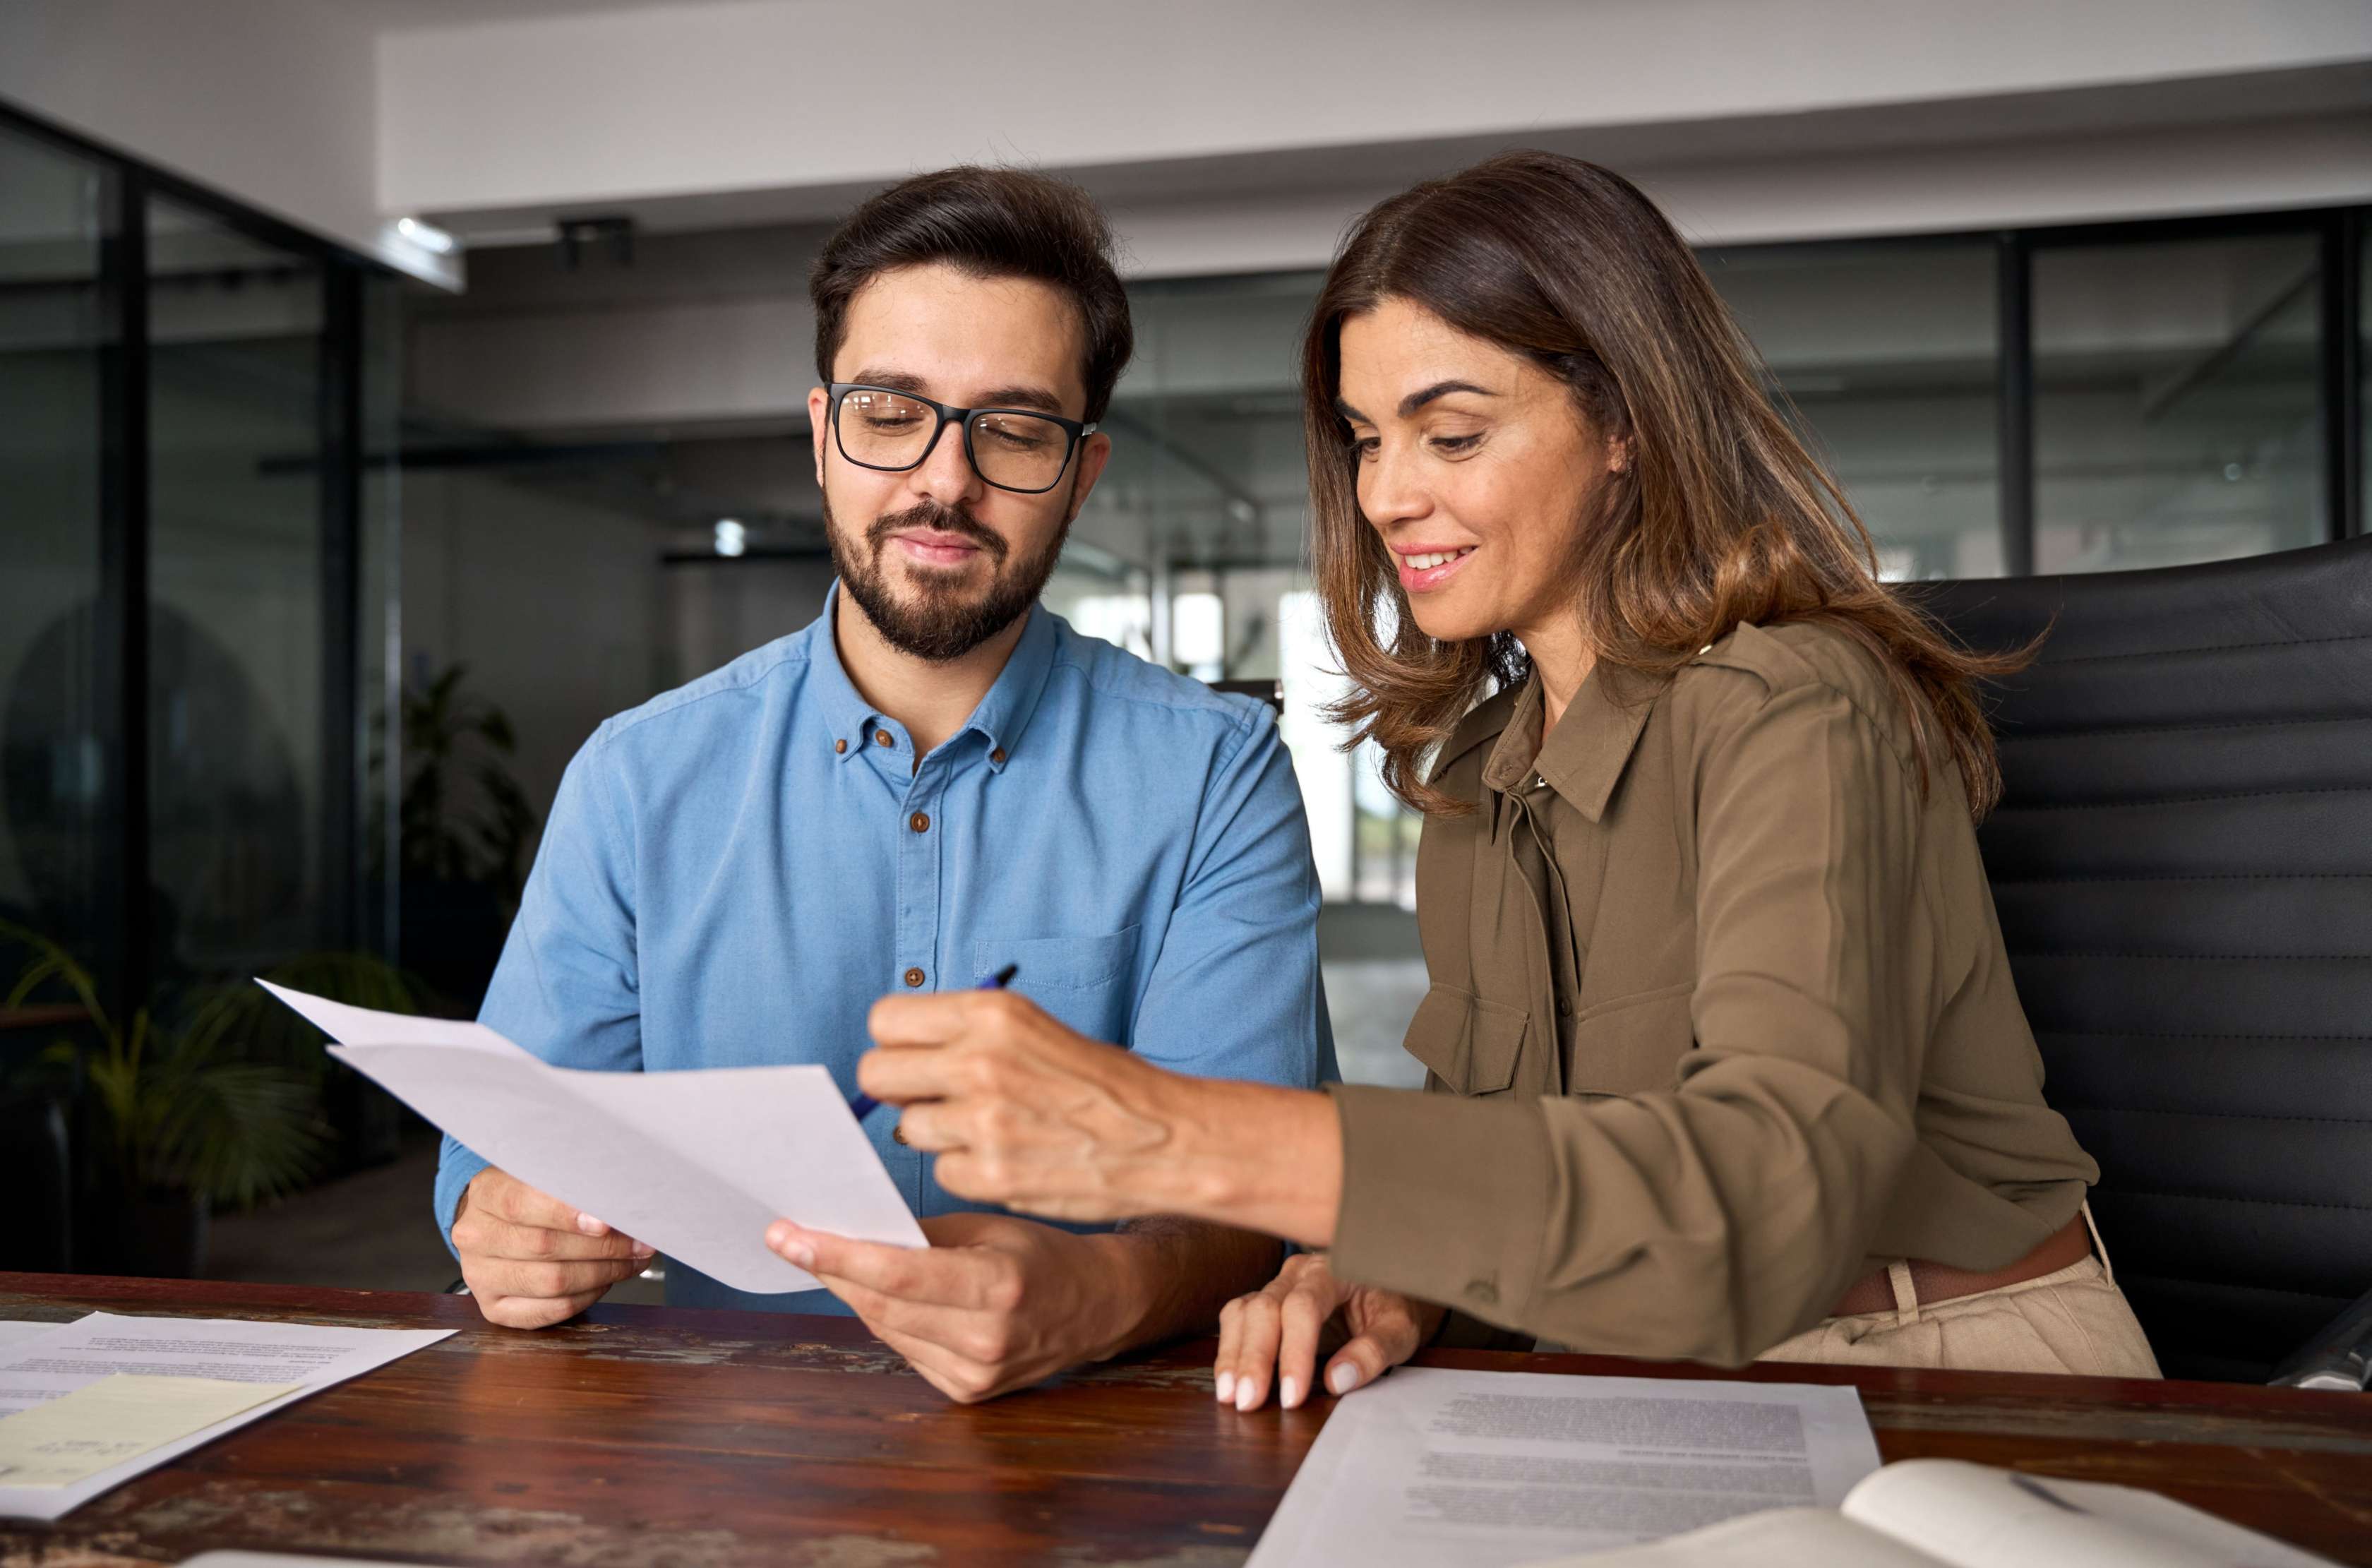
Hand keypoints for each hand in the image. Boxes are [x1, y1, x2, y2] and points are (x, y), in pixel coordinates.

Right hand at [451, 1167, 651, 1329]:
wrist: (495, 1224)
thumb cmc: (531, 1196)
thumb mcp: (544, 1174)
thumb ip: (573, 1184)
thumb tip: (620, 1201)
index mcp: (485, 1194)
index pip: (520, 1204)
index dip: (565, 1214)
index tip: (605, 1221)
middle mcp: (475, 1237)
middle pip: (544, 1246)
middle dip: (603, 1246)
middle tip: (639, 1242)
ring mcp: (480, 1277)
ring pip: (551, 1282)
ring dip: (603, 1273)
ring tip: (631, 1261)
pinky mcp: (493, 1308)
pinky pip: (549, 1311)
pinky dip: (586, 1297)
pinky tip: (606, 1280)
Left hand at [763, 1211, 1135, 1403]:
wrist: (1097, 1306)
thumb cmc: (1042, 1254)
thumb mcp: (988, 1227)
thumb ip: (923, 1234)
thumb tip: (852, 1230)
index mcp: (998, 1286)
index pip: (898, 1274)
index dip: (837, 1255)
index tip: (788, 1235)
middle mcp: (987, 1338)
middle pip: (881, 1305)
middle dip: (830, 1270)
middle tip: (791, 1239)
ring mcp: (976, 1374)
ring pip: (886, 1329)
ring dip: (854, 1293)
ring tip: (832, 1259)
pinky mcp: (967, 1392)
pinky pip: (905, 1349)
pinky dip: (887, 1319)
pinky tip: (882, 1295)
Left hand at [858, 990, 1177, 1223]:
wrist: (1164, 1137)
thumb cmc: (1100, 1082)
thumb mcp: (1033, 1028)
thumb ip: (967, 1034)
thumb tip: (902, 1053)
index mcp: (991, 1014)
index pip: (885, 1019)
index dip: (898, 1042)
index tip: (917, 1057)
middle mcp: (979, 1061)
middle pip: (877, 1074)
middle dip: (900, 1089)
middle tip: (935, 1098)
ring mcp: (983, 1121)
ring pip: (907, 1128)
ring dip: (938, 1133)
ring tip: (988, 1130)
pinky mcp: (990, 1174)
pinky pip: (941, 1172)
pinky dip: (966, 1170)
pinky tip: (1006, 1159)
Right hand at [1215, 1251, 1440, 1411]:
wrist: (1388, 1290)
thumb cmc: (1393, 1308)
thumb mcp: (1400, 1330)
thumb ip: (1374, 1351)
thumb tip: (1336, 1379)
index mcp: (1334, 1269)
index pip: (1304, 1307)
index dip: (1294, 1352)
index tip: (1292, 1396)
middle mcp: (1298, 1272)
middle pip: (1264, 1308)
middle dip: (1254, 1358)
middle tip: (1248, 1402)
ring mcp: (1278, 1285)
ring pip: (1243, 1312)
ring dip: (1234, 1355)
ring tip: (1230, 1396)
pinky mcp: (1265, 1302)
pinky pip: (1237, 1320)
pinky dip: (1230, 1351)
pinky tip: (1228, 1382)